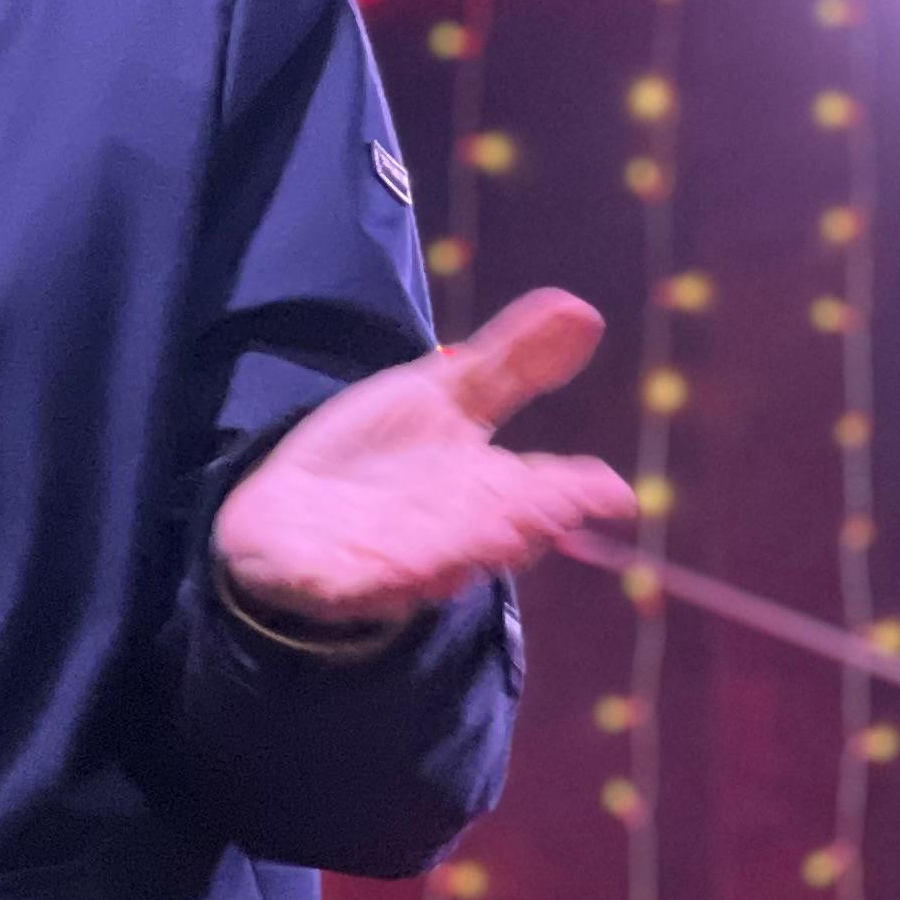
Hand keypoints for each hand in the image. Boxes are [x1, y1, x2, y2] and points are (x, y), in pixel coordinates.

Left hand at [211, 288, 636, 628]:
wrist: (285, 505)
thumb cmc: (376, 453)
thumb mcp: (439, 393)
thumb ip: (510, 362)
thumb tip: (585, 312)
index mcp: (486, 490)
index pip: (544, 493)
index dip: (577, 494)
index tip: (614, 493)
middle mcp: (453, 533)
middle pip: (501, 532)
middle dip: (527, 521)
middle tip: (552, 508)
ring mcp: (398, 562)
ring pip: (444, 565)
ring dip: (470, 551)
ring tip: (499, 532)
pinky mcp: (339, 583)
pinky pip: (365, 588)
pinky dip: (383, 580)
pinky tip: (395, 567)